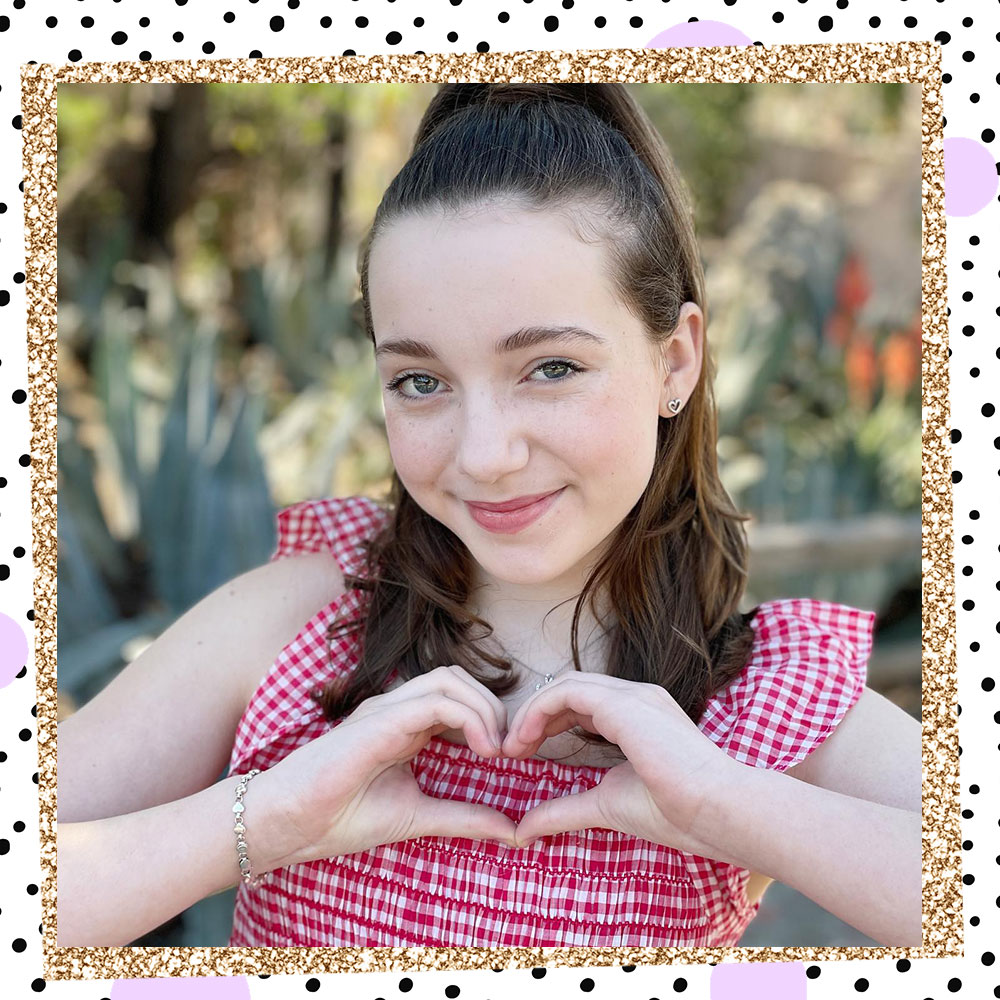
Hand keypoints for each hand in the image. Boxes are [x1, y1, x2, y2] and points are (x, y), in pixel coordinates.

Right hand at [263, 665, 516, 865]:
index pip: (458, 696)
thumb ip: (464, 817)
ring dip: (484, 708)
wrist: (288, 824)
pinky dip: (469, 717)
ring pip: (450, 679)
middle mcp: (397, 708)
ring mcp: (386, 708)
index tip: (509, 757)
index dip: (491, 717)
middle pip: (459, 678)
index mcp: (406, 724)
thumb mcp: (419, 817)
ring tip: (495, 749)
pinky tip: (482, 750)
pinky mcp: (380, 719)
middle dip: (494, 707)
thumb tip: (513, 830)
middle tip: (509, 749)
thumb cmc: (341, 817)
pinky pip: (434, 701)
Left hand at [500, 673, 736, 852]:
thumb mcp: (604, 807)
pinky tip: (526, 739)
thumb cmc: (676, 812)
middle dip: (533, 714)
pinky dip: (540, 710)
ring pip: (565, 684)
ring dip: (532, 711)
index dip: (545, 723)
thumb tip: (523, 829)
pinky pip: (568, 692)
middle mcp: (634, 698)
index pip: (579, 703)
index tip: (522, 755)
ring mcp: (631, 696)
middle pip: (568, 688)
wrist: (716, 812)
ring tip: (513, 745)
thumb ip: (564, 811)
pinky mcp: (625, 704)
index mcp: (636, 716)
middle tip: (509, 748)